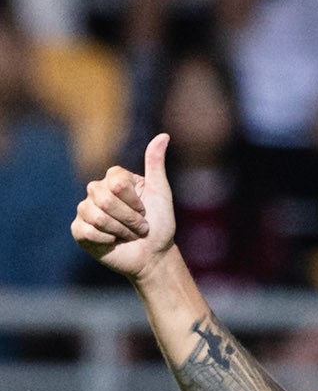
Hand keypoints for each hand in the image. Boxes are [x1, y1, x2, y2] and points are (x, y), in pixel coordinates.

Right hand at [71, 133, 174, 281]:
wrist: (153, 255)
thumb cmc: (159, 224)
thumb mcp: (161, 193)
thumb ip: (156, 164)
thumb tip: (164, 135)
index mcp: (114, 178)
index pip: (116, 183)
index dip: (134, 202)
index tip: (144, 210)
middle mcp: (97, 190)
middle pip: (105, 200)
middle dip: (129, 219)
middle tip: (139, 228)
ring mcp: (86, 209)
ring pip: (96, 216)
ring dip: (120, 231)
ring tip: (128, 235)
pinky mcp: (79, 229)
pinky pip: (87, 230)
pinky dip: (106, 240)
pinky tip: (113, 242)